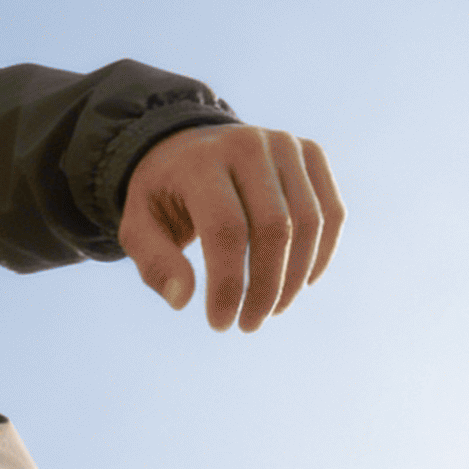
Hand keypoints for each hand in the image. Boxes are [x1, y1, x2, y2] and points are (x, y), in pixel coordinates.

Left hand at [119, 123, 344, 331]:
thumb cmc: (164, 199)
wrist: (190, 149)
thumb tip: (183, 300)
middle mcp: (249, 143)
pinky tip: (298, 285)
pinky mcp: (311, 154)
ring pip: (308, 223)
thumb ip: (155, 264)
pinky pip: (330, 212)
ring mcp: (286, 145)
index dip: (228, 286)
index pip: (227, 230)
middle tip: (249, 324)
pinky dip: (320, 256)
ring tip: (270, 310)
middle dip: (265, 289)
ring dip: (294, 280)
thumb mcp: (139, 228)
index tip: (220, 323)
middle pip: (273, 229)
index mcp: (202, 162)